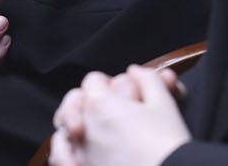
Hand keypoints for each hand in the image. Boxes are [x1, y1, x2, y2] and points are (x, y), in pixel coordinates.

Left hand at [51, 67, 190, 165]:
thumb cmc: (166, 143)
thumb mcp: (163, 102)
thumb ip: (147, 79)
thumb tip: (135, 71)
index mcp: (101, 104)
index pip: (93, 80)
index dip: (108, 82)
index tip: (121, 91)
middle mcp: (84, 128)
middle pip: (73, 103)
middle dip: (85, 101)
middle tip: (104, 107)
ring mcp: (81, 152)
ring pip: (62, 131)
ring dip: (71, 125)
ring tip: (85, 129)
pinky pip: (60, 159)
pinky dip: (64, 153)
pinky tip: (75, 151)